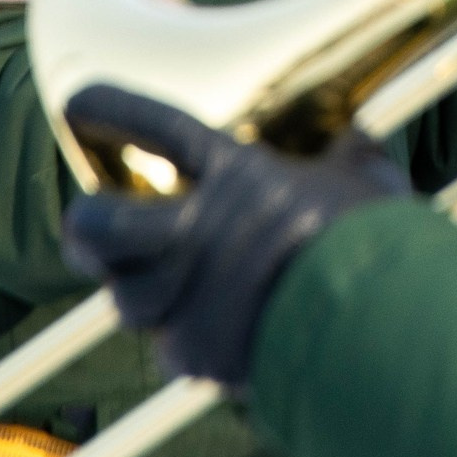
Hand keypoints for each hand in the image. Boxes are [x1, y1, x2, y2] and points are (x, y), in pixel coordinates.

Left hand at [60, 85, 408, 386]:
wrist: (380, 327)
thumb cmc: (377, 246)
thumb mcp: (367, 184)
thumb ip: (351, 158)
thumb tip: (361, 141)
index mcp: (237, 175)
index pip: (156, 127)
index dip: (110, 110)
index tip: (76, 102)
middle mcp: (199, 230)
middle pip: (98, 225)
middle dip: (83, 228)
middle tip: (87, 227)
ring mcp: (191, 296)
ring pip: (125, 298)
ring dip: (138, 294)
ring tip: (156, 290)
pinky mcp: (199, 354)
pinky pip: (169, 349)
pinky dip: (184, 344)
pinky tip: (209, 338)